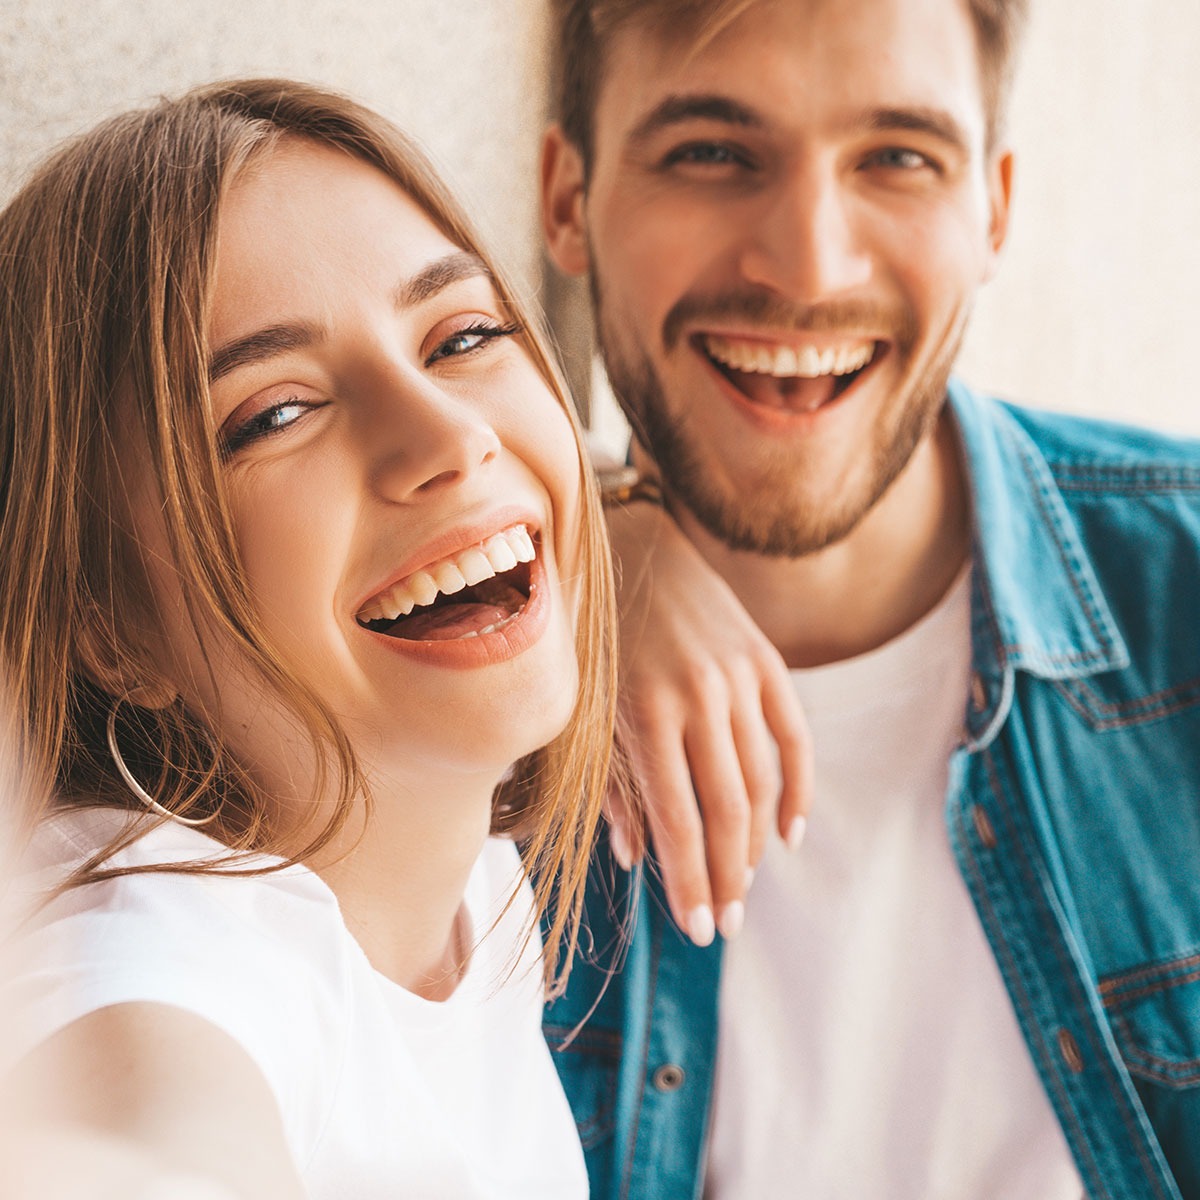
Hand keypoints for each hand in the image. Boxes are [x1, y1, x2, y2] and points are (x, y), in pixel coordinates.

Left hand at [605, 500, 812, 944]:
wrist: (633, 545)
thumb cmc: (595, 638)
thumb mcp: (587, 711)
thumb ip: (613, 784)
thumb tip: (637, 858)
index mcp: (645, 714)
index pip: (679, 821)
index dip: (691, 882)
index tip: (700, 928)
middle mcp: (699, 698)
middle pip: (727, 811)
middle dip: (728, 877)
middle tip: (729, 923)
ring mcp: (739, 677)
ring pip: (763, 782)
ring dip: (756, 842)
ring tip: (745, 881)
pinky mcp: (765, 660)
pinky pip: (795, 738)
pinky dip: (799, 790)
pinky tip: (791, 833)